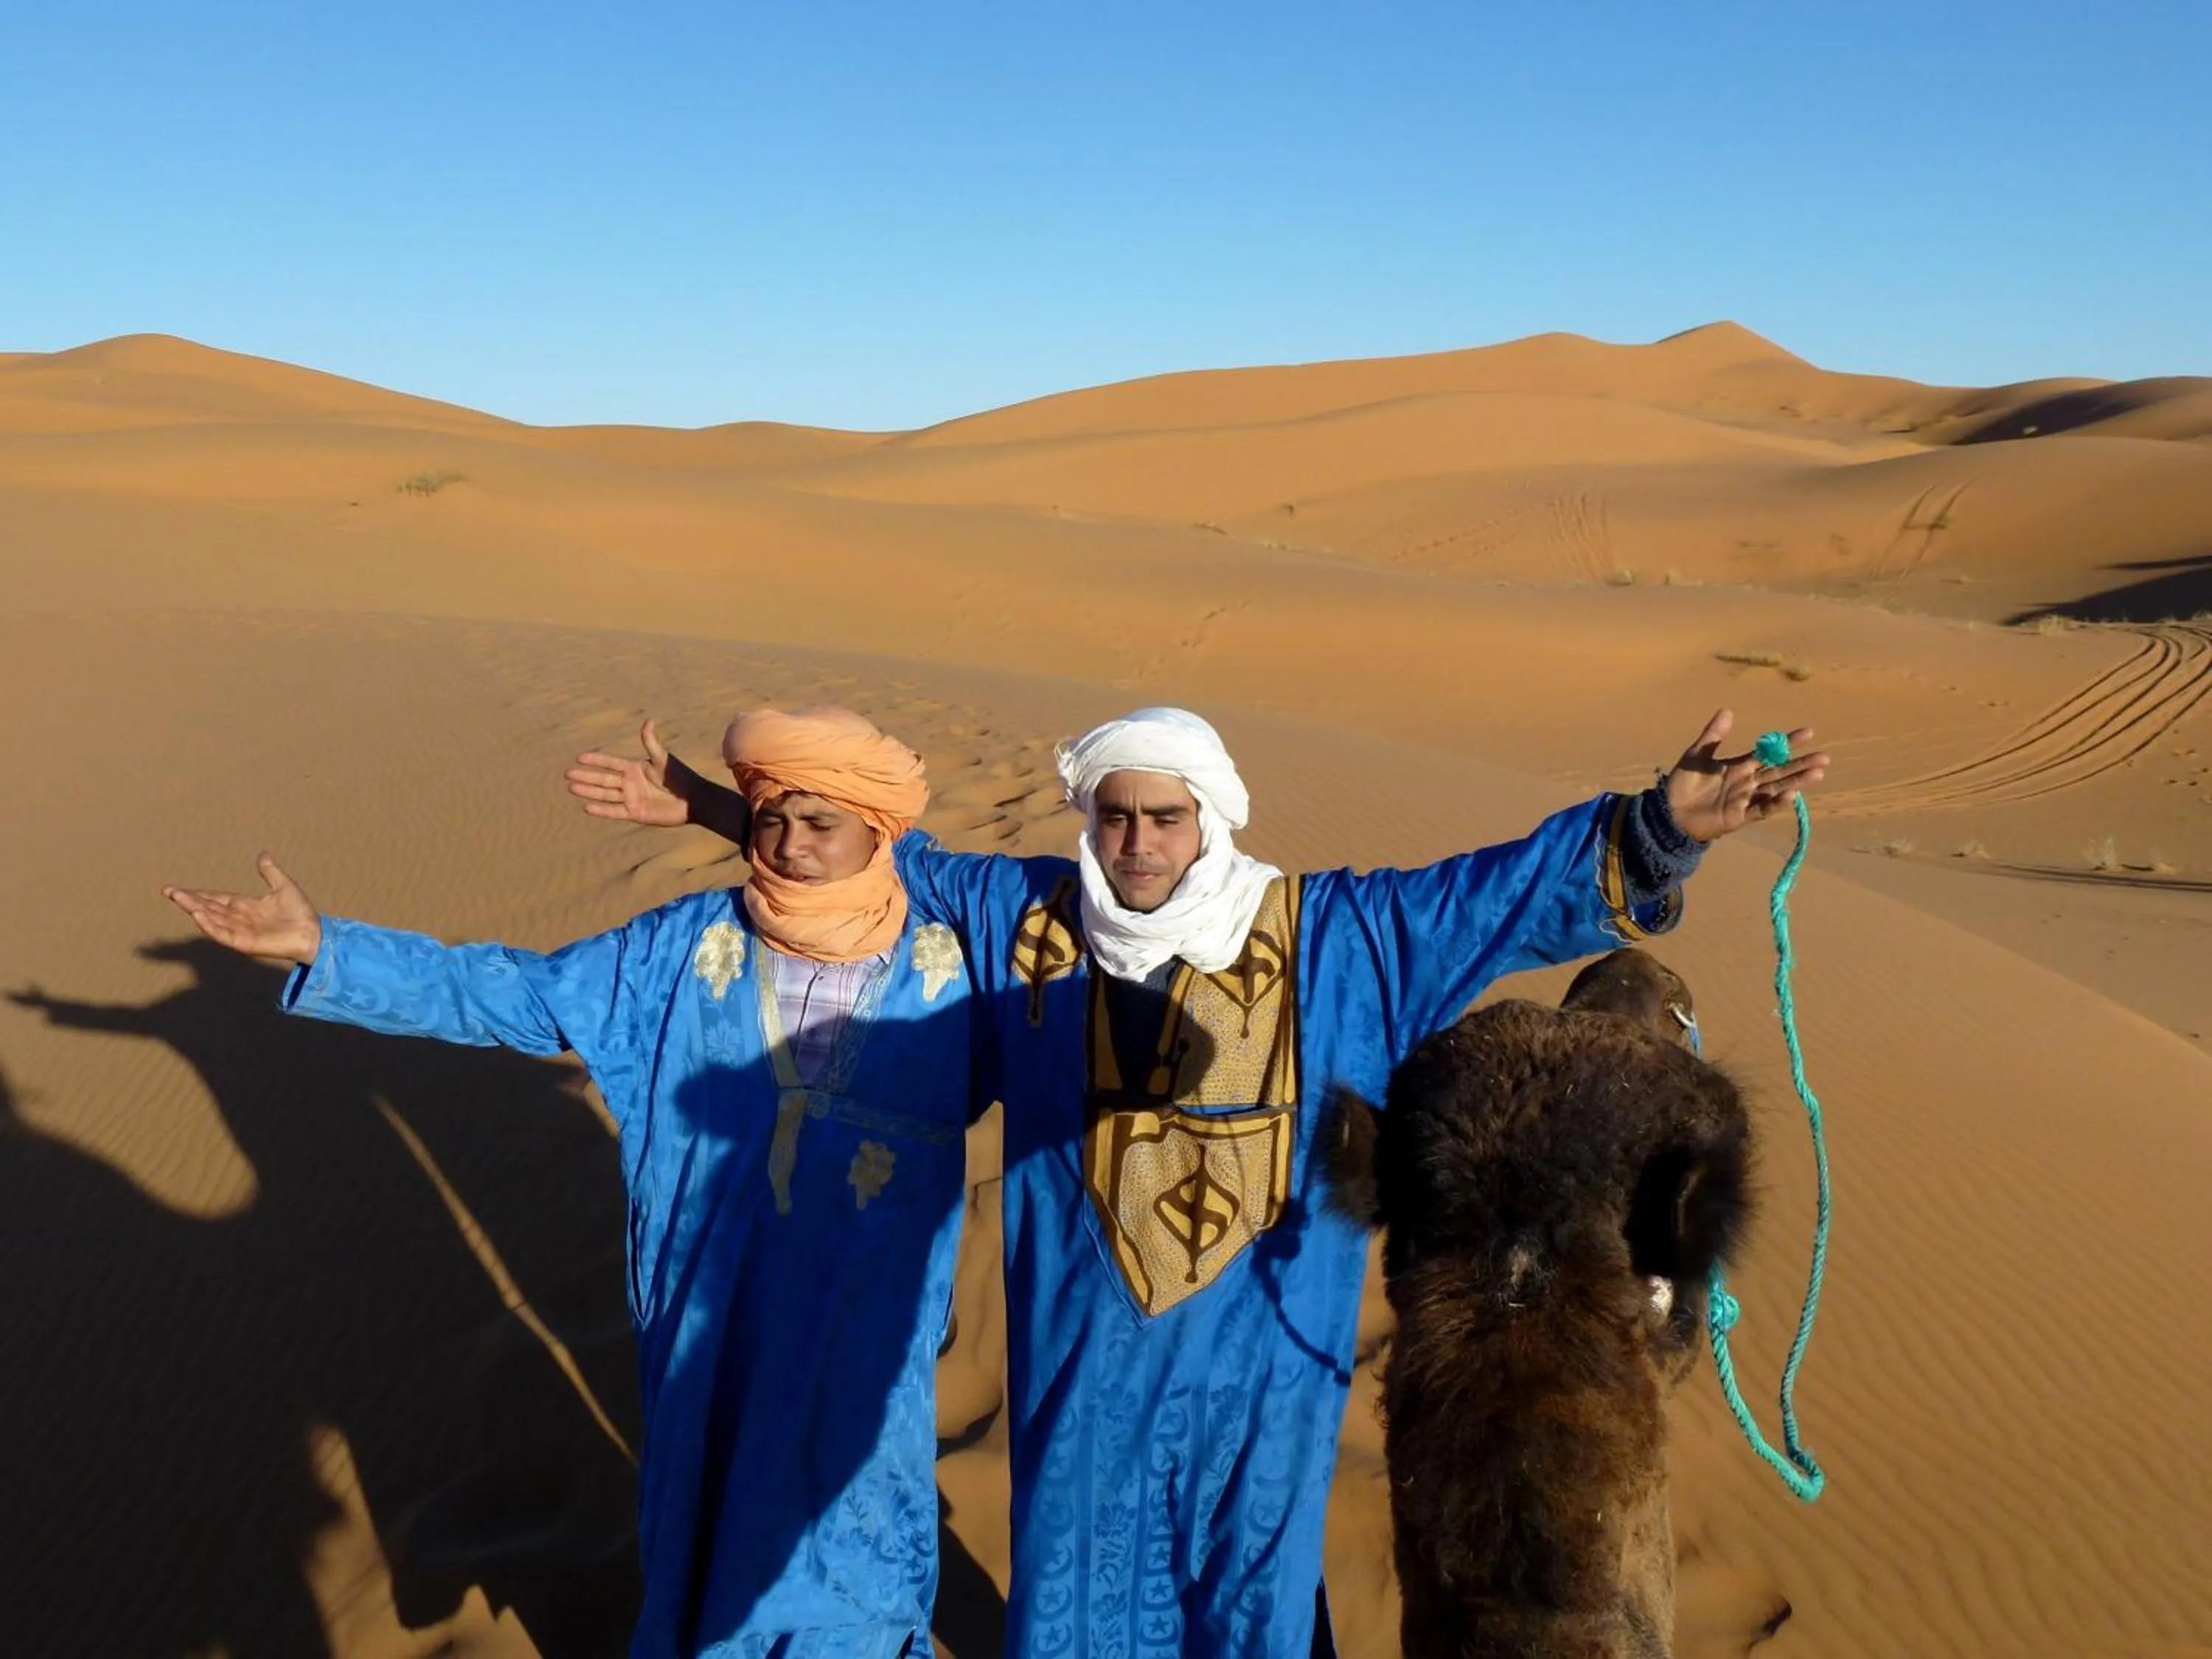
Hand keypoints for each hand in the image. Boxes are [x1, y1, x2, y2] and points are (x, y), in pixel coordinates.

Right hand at [163, 854, 324, 965]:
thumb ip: (271, 872)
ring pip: (212, 919)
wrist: (314, 933)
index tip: (178, 889)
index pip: (216, 899)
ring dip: (195, 909)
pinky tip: (197, 915)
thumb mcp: (284, 886)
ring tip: (179, 898)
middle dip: (189, 900)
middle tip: (169, 891)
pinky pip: (222, 934)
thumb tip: (262, 855)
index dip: (198, 894)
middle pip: (209, 908)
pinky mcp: (244, 943)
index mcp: (246, 906)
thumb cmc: (301, 913)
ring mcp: (240, 931)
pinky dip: (209, 925)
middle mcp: (239, 919)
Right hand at [566, 718, 689, 827]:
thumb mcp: (663, 759)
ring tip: (571, 787)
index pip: (610, 762)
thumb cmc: (680, 777)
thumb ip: (651, 742)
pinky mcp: (635, 813)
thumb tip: (648, 720)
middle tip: (567, 773)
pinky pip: (614, 811)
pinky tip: (586, 807)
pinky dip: (601, 810)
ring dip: (588, 791)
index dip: (596, 760)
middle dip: (586, 776)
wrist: (693, 799)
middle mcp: (629, 782)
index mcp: (634, 767)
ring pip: (604, 794)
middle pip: (603, 779)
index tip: (579, 757)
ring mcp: (630, 798)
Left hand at [1664, 711, 1829, 842]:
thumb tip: (1727, 711)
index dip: (1788, 742)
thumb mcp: (1696, 755)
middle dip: (1801, 764)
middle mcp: (1748, 782)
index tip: (1808, 732)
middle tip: (1824, 757)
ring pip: (1776, 788)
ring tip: (1817, 773)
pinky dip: (1776, 803)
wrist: (1669, 812)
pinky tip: (1791, 795)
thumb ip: (1713, 735)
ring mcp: (1746, 800)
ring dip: (1796, 781)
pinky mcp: (1740, 816)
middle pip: (1779, 771)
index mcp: (1740, 766)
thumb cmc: (1683, 784)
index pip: (1769, 752)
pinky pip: (1762, 809)